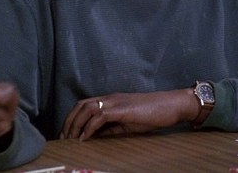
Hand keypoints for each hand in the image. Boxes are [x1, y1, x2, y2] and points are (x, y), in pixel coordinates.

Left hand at [60, 89, 199, 139]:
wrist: (172, 106)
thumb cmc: (154, 114)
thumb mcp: (128, 123)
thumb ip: (111, 127)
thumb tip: (95, 136)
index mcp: (112, 100)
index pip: (85, 105)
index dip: (73, 119)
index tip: (67, 135)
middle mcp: (111, 98)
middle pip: (81, 105)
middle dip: (69, 122)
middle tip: (64, 138)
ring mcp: (116, 102)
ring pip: (86, 109)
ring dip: (75, 124)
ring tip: (72, 139)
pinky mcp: (122, 109)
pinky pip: (99, 116)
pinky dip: (89, 127)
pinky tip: (85, 138)